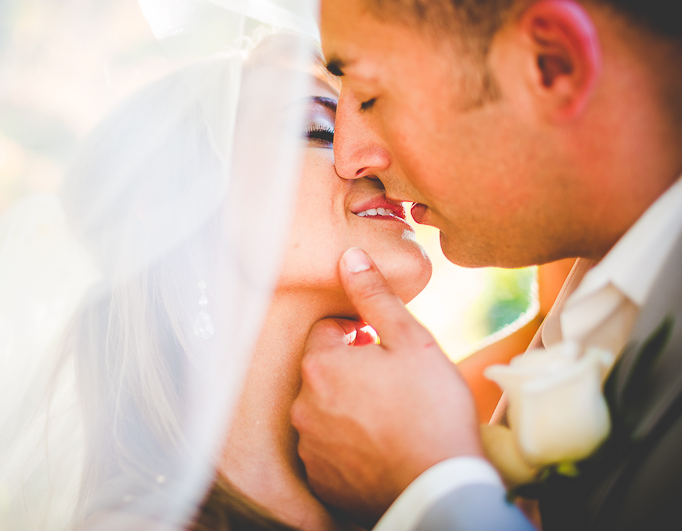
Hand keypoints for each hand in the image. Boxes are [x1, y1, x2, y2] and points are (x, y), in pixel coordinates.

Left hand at [291, 247, 482, 526]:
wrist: (439, 486)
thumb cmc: (431, 409)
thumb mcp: (411, 340)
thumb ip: (375, 297)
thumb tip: (349, 256)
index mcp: (321, 364)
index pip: (326, 331)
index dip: (357, 333)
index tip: (382, 346)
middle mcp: (303, 405)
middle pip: (322, 371)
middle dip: (350, 370)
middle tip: (392, 382)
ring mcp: (309, 445)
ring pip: (322, 411)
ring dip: (346, 407)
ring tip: (389, 416)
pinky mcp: (320, 478)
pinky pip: (326, 450)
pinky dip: (346, 444)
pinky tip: (379, 445)